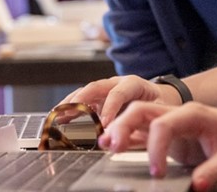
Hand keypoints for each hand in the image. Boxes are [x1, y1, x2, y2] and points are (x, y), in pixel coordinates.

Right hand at [58, 76, 180, 126]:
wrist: (160, 97)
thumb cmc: (160, 105)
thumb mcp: (158, 112)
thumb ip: (142, 121)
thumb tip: (125, 135)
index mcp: (133, 84)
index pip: (118, 93)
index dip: (109, 108)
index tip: (103, 125)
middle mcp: (116, 82)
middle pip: (95, 87)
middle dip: (80, 100)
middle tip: (68, 113)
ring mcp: (106, 88)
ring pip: (85, 92)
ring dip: (70, 103)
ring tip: (57, 114)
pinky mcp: (99, 97)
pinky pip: (83, 99)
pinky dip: (70, 107)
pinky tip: (59, 116)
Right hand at [101, 102, 216, 190]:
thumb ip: (215, 171)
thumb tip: (196, 186)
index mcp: (195, 115)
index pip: (164, 124)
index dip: (155, 148)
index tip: (156, 173)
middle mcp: (180, 114)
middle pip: (143, 111)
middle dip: (123, 125)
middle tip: (110, 146)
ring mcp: (174, 122)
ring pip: (139, 117)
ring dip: (121, 128)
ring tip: (105, 144)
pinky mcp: (172, 134)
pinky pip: (145, 131)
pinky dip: (128, 136)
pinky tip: (114, 146)